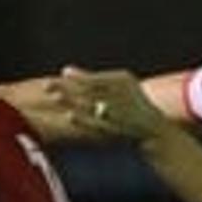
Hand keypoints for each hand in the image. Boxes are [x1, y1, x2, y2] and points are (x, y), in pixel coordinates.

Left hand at [52, 67, 166, 143]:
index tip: (63, 72)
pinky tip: (69, 116)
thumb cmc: (131, 103)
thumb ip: (93, 78)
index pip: (97, 78)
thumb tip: (65, 71)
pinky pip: (96, 124)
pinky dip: (82, 120)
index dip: (79, 76)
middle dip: (69, 88)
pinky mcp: (116, 130)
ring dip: (72, 101)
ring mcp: (119, 113)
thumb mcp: (118, 84)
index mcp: (124, 80)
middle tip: (48, 85)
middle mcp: (123, 95)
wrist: (153, 130)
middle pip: (90, 90)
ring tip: (55, 98)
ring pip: (91, 106)